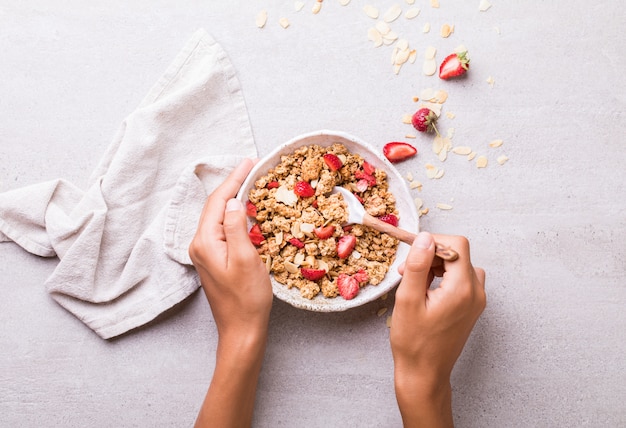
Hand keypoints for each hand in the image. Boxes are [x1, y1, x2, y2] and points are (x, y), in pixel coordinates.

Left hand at [189, 158, 272, 427]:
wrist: (241, 330)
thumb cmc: (247, 298)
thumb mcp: (246, 259)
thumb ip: (238, 227)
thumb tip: (235, 202)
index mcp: (205, 241)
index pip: (218, 201)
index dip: (234, 179)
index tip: (250, 162)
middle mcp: (200, 244)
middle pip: (216, 206)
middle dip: (233, 185)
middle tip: (252, 167)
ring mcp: (206, 253)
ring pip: (219, 217)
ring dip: (234, 198)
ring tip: (251, 182)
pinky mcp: (214, 260)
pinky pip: (223, 229)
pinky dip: (235, 215)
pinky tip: (247, 211)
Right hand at [390, 232, 485, 427]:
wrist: (424, 374)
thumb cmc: (414, 342)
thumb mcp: (408, 300)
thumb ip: (418, 265)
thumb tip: (425, 238)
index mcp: (462, 289)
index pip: (456, 245)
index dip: (433, 242)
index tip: (412, 253)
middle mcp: (476, 293)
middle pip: (458, 254)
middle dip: (431, 255)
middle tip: (407, 272)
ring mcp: (477, 301)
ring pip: (459, 265)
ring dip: (437, 266)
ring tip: (414, 283)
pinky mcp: (472, 307)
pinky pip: (461, 280)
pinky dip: (443, 278)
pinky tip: (425, 291)